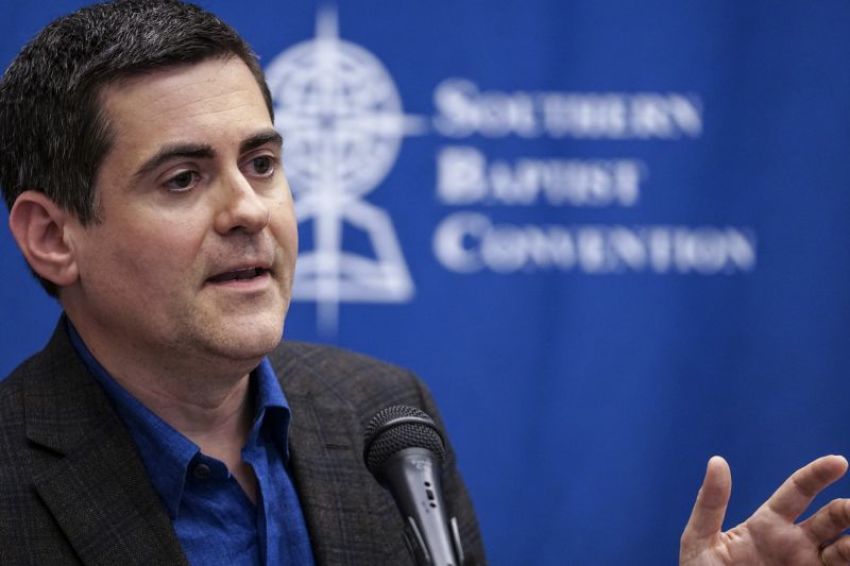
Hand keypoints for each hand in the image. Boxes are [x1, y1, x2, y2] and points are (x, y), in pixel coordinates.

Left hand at [680, 455, 849, 564]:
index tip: (838, 461)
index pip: (798, 491)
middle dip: (848, 510)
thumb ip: (710, 503)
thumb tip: (717, 460)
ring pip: (844, 550)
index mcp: (767, 524)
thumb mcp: (700, 540)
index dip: (817, 474)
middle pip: (832, 518)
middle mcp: (794, 544)